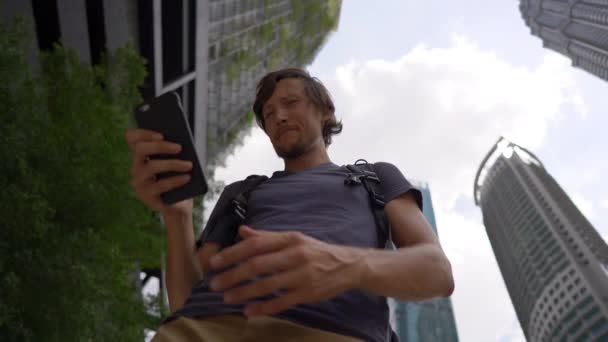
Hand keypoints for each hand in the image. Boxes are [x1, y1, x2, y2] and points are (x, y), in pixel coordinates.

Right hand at [125, 128, 193, 217]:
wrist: (178, 204)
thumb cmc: (177, 177)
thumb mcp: (174, 161)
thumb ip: (173, 149)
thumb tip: (180, 140)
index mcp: (141, 155)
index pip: (131, 138)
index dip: (143, 133)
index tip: (161, 135)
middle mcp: (136, 166)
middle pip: (140, 149)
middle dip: (160, 146)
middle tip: (179, 148)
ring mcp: (139, 182)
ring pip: (151, 167)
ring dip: (173, 164)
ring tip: (189, 165)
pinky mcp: (146, 195)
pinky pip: (160, 185)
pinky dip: (176, 180)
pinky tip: (187, 177)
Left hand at [208, 226, 365, 315]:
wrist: (349, 265)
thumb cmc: (316, 251)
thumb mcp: (293, 238)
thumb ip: (266, 236)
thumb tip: (242, 231)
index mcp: (289, 239)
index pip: (255, 245)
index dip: (232, 254)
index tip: (214, 263)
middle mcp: (295, 255)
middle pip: (257, 265)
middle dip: (233, 275)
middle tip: (215, 284)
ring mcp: (302, 275)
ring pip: (267, 284)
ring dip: (244, 292)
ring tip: (227, 298)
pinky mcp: (308, 293)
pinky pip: (282, 301)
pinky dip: (264, 307)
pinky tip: (249, 311)